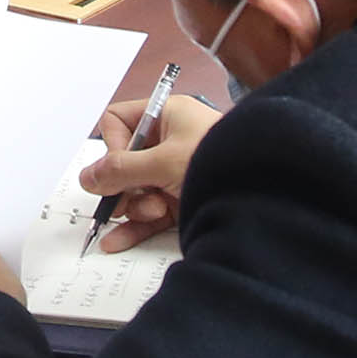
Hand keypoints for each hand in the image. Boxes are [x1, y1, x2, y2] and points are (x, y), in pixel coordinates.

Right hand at [80, 89, 219, 250]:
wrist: (269, 193)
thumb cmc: (224, 161)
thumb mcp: (165, 161)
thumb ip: (121, 170)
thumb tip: (86, 177)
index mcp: (167, 116)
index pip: (119, 122)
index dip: (113, 145)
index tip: (121, 165)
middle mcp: (170, 142)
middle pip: (124, 164)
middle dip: (126, 185)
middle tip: (137, 196)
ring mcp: (176, 174)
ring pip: (135, 191)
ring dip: (137, 206)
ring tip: (158, 211)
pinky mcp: (183, 201)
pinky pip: (149, 214)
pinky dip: (135, 227)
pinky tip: (117, 240)